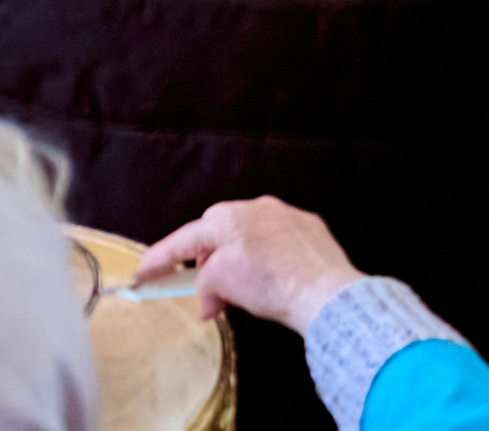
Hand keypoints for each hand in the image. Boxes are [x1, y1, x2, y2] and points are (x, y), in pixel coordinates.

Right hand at [137, 198, 361, 334]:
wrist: (324, 291)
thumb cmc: (273, 283)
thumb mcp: (220, 283)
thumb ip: (205, 284)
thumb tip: (211, 299)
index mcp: (233, 217)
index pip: (186, 238)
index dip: (162, 257)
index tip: (145, 271)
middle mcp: (261, 209)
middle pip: (218, 230)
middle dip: (205, 256)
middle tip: (199, 282)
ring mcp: (288, 217)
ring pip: (248, 235)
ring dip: (235, 259)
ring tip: (234, 288)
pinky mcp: (309, 230)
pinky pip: (275, 242)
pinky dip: (263, 259)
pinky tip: (264, 281)